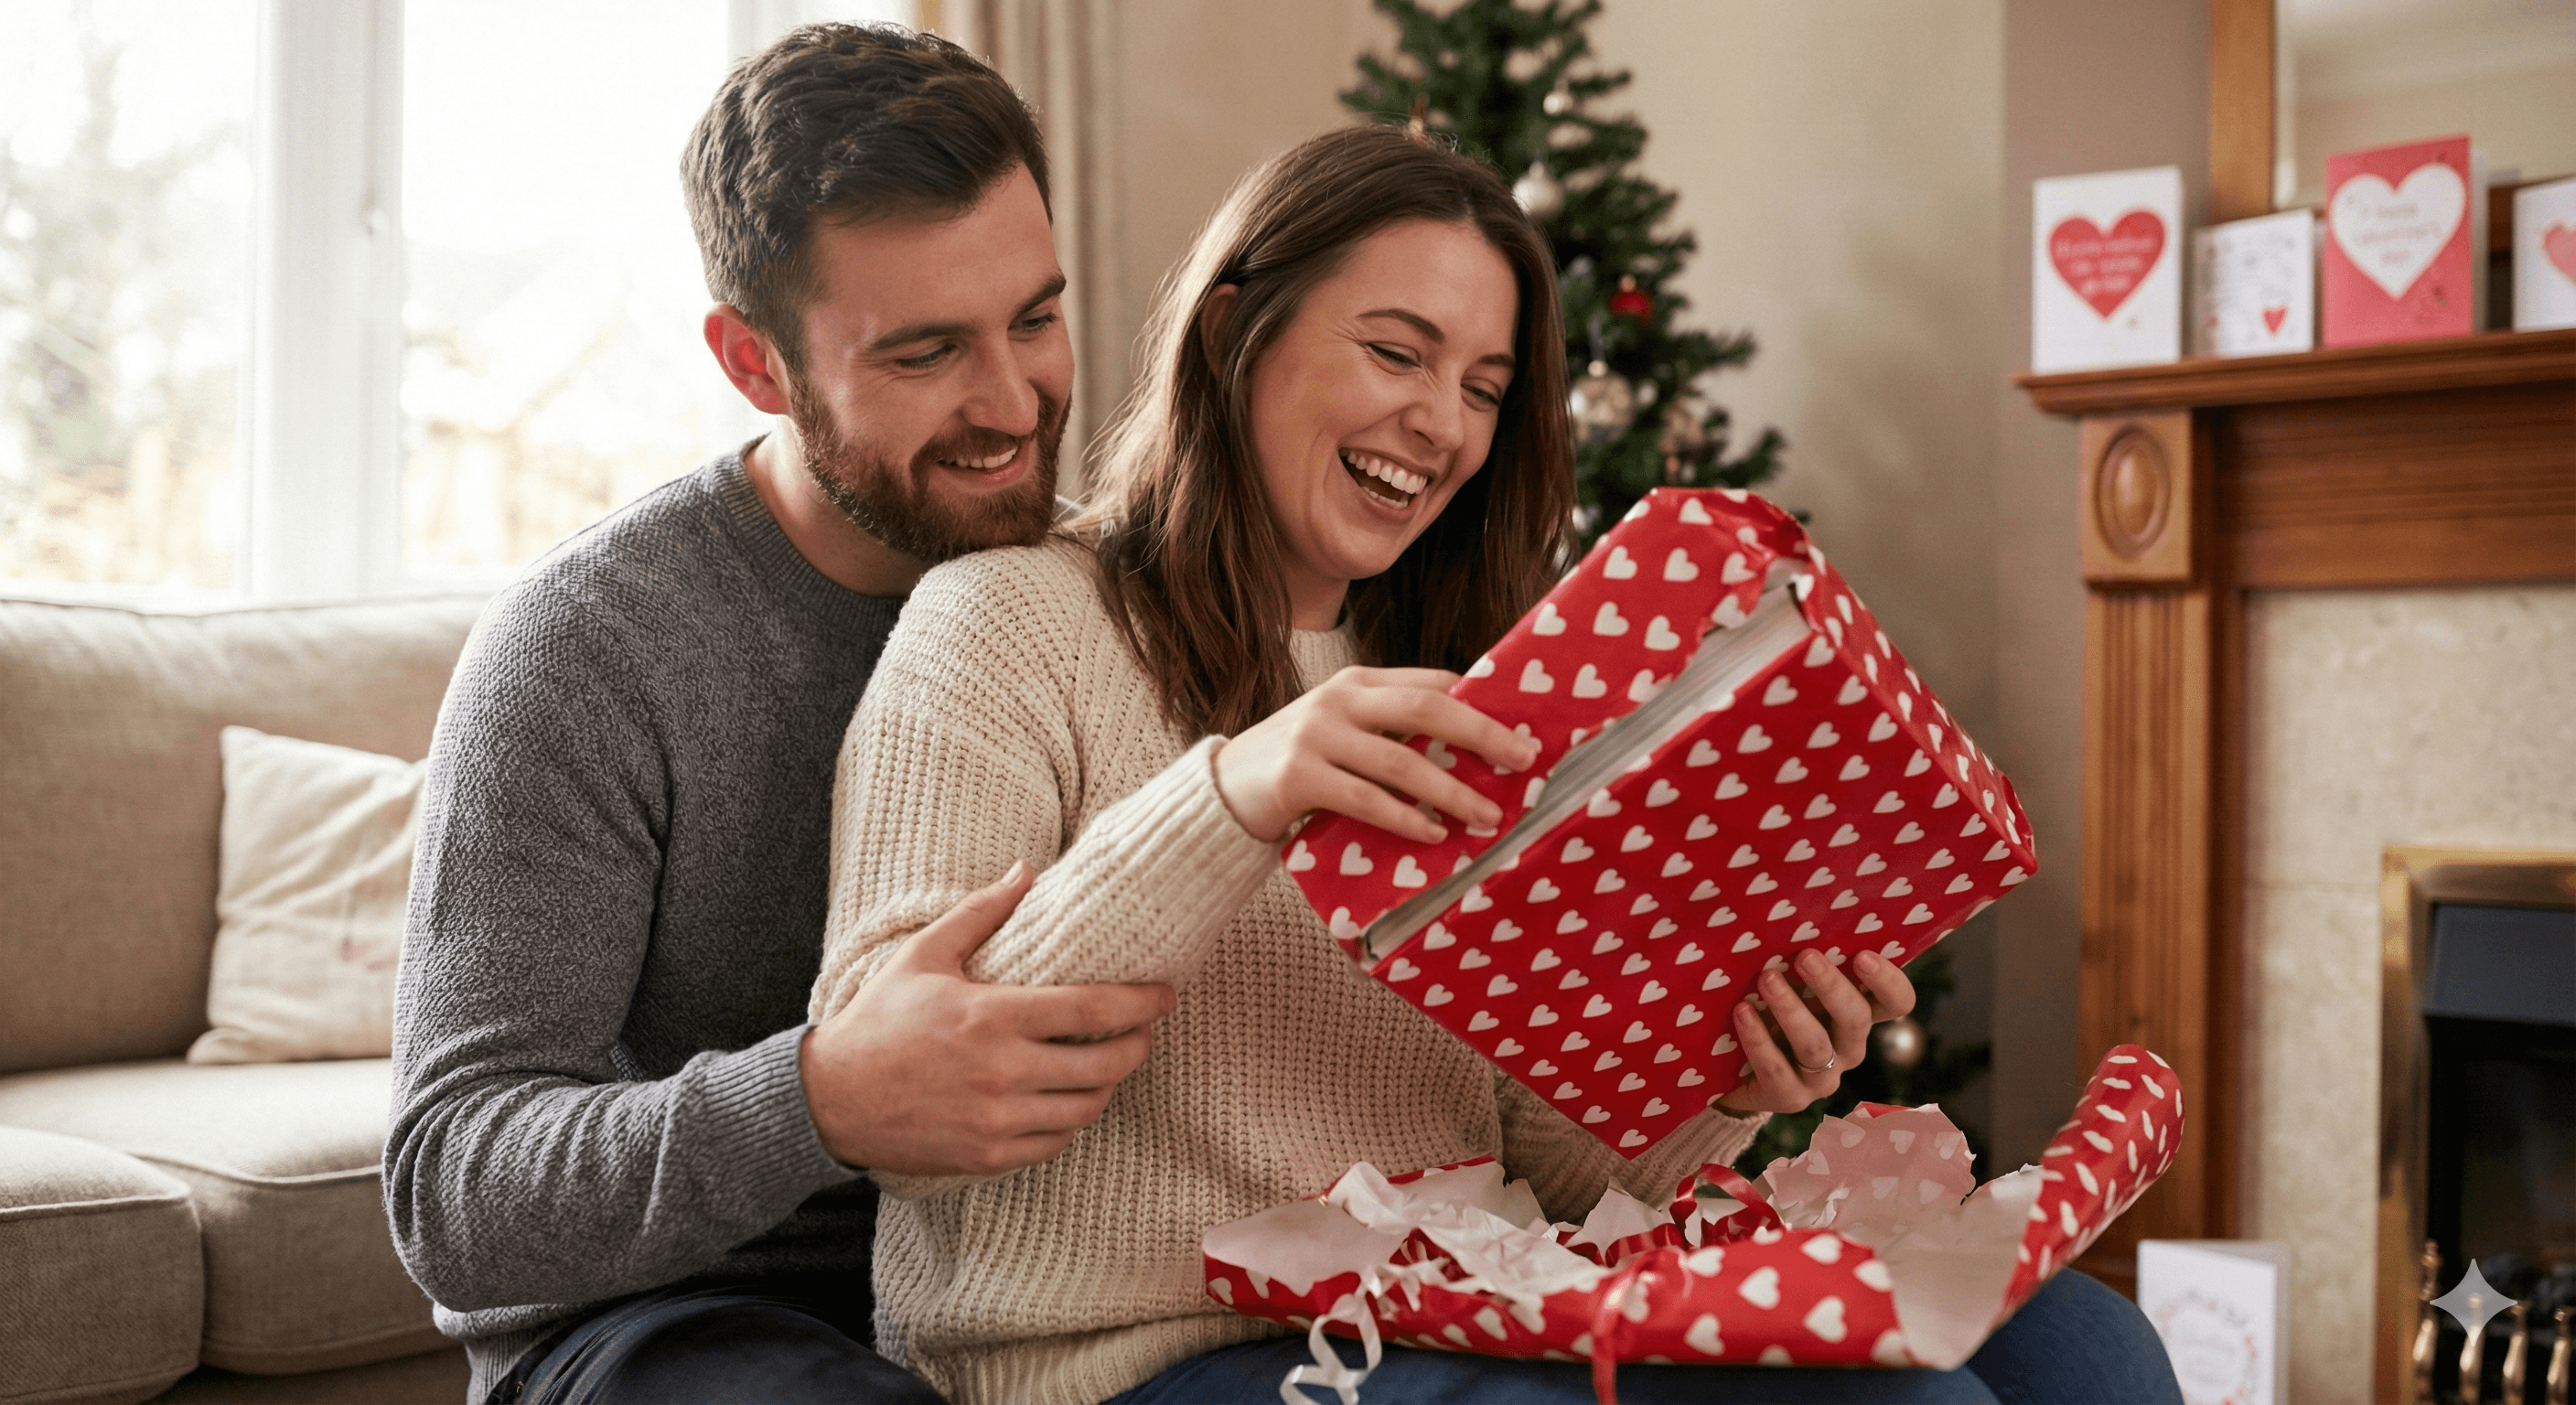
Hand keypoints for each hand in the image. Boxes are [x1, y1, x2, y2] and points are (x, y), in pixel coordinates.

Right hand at [800, 862, 1176, 1176]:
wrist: (829, 1100)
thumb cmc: (880, 1020)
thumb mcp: (924, 955)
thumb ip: (980, 913)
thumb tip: (1026, 869)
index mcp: (991, 1017)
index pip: (1090, 1009)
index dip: (1139, 1003)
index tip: (1165, 995)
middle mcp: (1001, 1073)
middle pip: (1102, 1065)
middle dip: (1136, 1047)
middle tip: (1144, 1032)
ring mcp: (996, 1120)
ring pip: (1084, 1109)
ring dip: (1108, 1086)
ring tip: (1110, 1064)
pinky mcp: (987, 1156)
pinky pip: (1054, 1143)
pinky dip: (1070, 1121)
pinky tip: (1068, 1099)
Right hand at [1212, 666, 1539, 843]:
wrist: (1225, 788)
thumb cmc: (1299, 764)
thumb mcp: (1344, 731)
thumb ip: (1391, 732)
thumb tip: (1470, 753)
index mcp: (1358, 681)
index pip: (1430, 681)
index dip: (1480, 701)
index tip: (1522, 728)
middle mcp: (1338, 699)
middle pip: (1425, 708)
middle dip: (1481, 734)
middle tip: (1522, 760)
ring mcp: (1315, 735)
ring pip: (1400, 760)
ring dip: (1451, 791)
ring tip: (1486, 817)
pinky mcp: (1297, 776)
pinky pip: (1365, 799)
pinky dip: (1404, 818)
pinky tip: (1433, 834)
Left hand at [1714, 946, 1916, 1115]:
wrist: (1731, 1069)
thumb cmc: (1767, 1008)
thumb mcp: (1790, 982)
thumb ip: (1800, 956)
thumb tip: (1791, 907)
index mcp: (1857, 1014)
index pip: (1897, 1002)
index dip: (1888, 981)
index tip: (1862, 955)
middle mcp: (1848, 1047)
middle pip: (1856, 1018)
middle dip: (1831, 985)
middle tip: (1804, 956)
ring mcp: (1822, 1078)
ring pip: (1816, 1045)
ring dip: (1791, 1010)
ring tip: (1766, 980)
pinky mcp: (1790, 1098)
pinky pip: (1778, 1070)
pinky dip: (1758, 1039)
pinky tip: (1742, 1013)